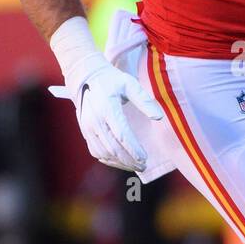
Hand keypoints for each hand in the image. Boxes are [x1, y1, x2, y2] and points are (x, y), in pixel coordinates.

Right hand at [49, 19, 162, 170]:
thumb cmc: (111, 80)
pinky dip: (109, 160)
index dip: (133, 149)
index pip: (121, 135)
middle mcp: (95, 120)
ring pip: (104, 153)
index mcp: (107, 108)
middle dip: (129, 160)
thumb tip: (159, 117)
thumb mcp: (130, 84)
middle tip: (144, 165)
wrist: (85, 77)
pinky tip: (121, 161)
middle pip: (113, 148)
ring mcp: (88, 128)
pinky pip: (96, 152)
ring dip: (120, 163)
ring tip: (135, 166)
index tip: (144, 158)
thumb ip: (144, 100)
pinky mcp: (85, 132)